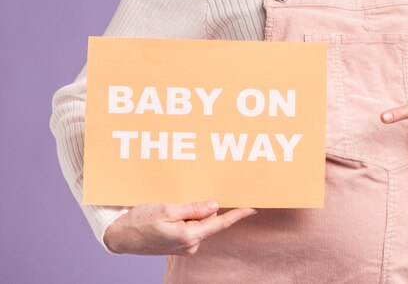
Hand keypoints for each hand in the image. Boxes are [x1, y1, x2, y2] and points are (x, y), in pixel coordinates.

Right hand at [103, 201, 256, 255]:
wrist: (120, 236)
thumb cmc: (139, 221)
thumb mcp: (166, 209)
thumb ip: (193, 208)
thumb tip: (215, 206)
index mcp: (189, 236)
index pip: (220, 223)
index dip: (238, 214)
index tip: (253, 207)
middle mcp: (191, 244)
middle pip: (208, 220)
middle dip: (203, 208)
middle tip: (190, 197)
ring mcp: (185, 246)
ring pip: (199, 223)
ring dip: (191, 212)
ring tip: (172, 207)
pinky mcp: (179, 244)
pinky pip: (190, 227)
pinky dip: (185, 218)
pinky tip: (170, 213)